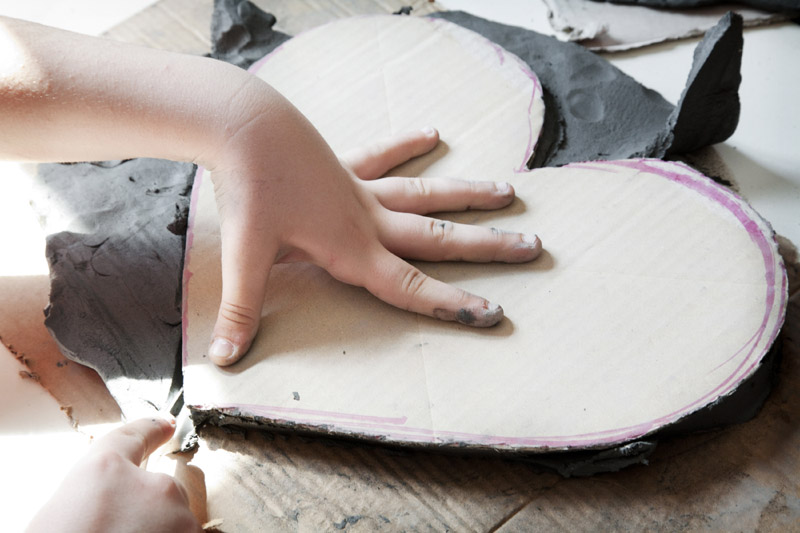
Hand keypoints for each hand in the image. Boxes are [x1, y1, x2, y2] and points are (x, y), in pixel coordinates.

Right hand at [27, 418, 201, 532]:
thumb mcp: (61, 514)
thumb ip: (97, 495)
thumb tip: (113, 503)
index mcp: (105, 469)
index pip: (134, 437)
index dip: (151, 429)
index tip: (167, 423)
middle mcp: (150, 483)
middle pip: (160, 491)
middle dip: (148, 511)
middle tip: (117, 532)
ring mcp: (178, 515)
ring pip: (177, 519)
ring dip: (163, 531)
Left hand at [206, 98, 541, 365]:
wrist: (243, 125)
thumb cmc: (249, 187)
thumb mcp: (246, 254)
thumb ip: (242, 308)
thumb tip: (224, 359)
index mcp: (353, 248)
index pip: (412, 287)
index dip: (453, 305)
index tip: (494, 314)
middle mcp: (368, 219)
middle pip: (439, 237)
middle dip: (488, 247)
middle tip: (533, 246)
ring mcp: (360, 188)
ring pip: (426, 194)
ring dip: (468, 195)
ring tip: (509, 191)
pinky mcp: (345, 163)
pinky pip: (384, 156)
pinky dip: (408, 145)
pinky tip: (434, 132)